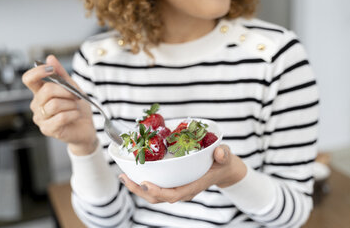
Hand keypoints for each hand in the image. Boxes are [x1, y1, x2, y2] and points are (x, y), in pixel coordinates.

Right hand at [22, 55, 96, 154]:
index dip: (38, 71)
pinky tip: (76, 115)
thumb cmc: (77, 107)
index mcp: (40, 92)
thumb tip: (50, 58)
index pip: (28, 79)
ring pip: (55, 104)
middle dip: (66, 91)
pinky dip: (73, 114)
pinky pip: (61, 117)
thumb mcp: (72, 87)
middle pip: (47, 90)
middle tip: (76, 96)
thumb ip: (61, 74)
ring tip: (76, 108)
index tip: (52, 69)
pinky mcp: (48, 130)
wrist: (86, 126)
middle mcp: (37, 105)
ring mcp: (41, 118)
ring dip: (71, 105)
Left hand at [119, 144, 246, 203]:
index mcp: (194, 186)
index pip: (174, 194)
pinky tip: (133, 174)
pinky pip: (156, 188)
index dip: (158, 192)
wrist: (223, 169)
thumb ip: (224, 154)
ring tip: (124, 176)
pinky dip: (142, 183)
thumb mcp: (225, 156)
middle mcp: (183, 190)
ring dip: (137, 188)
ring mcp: (178, 188)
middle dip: (140, 191)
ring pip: (155, 195)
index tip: (144, 184)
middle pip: (159, 198)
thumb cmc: (222, 162)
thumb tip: (220, 152)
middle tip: (125, 178)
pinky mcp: (174, 184)